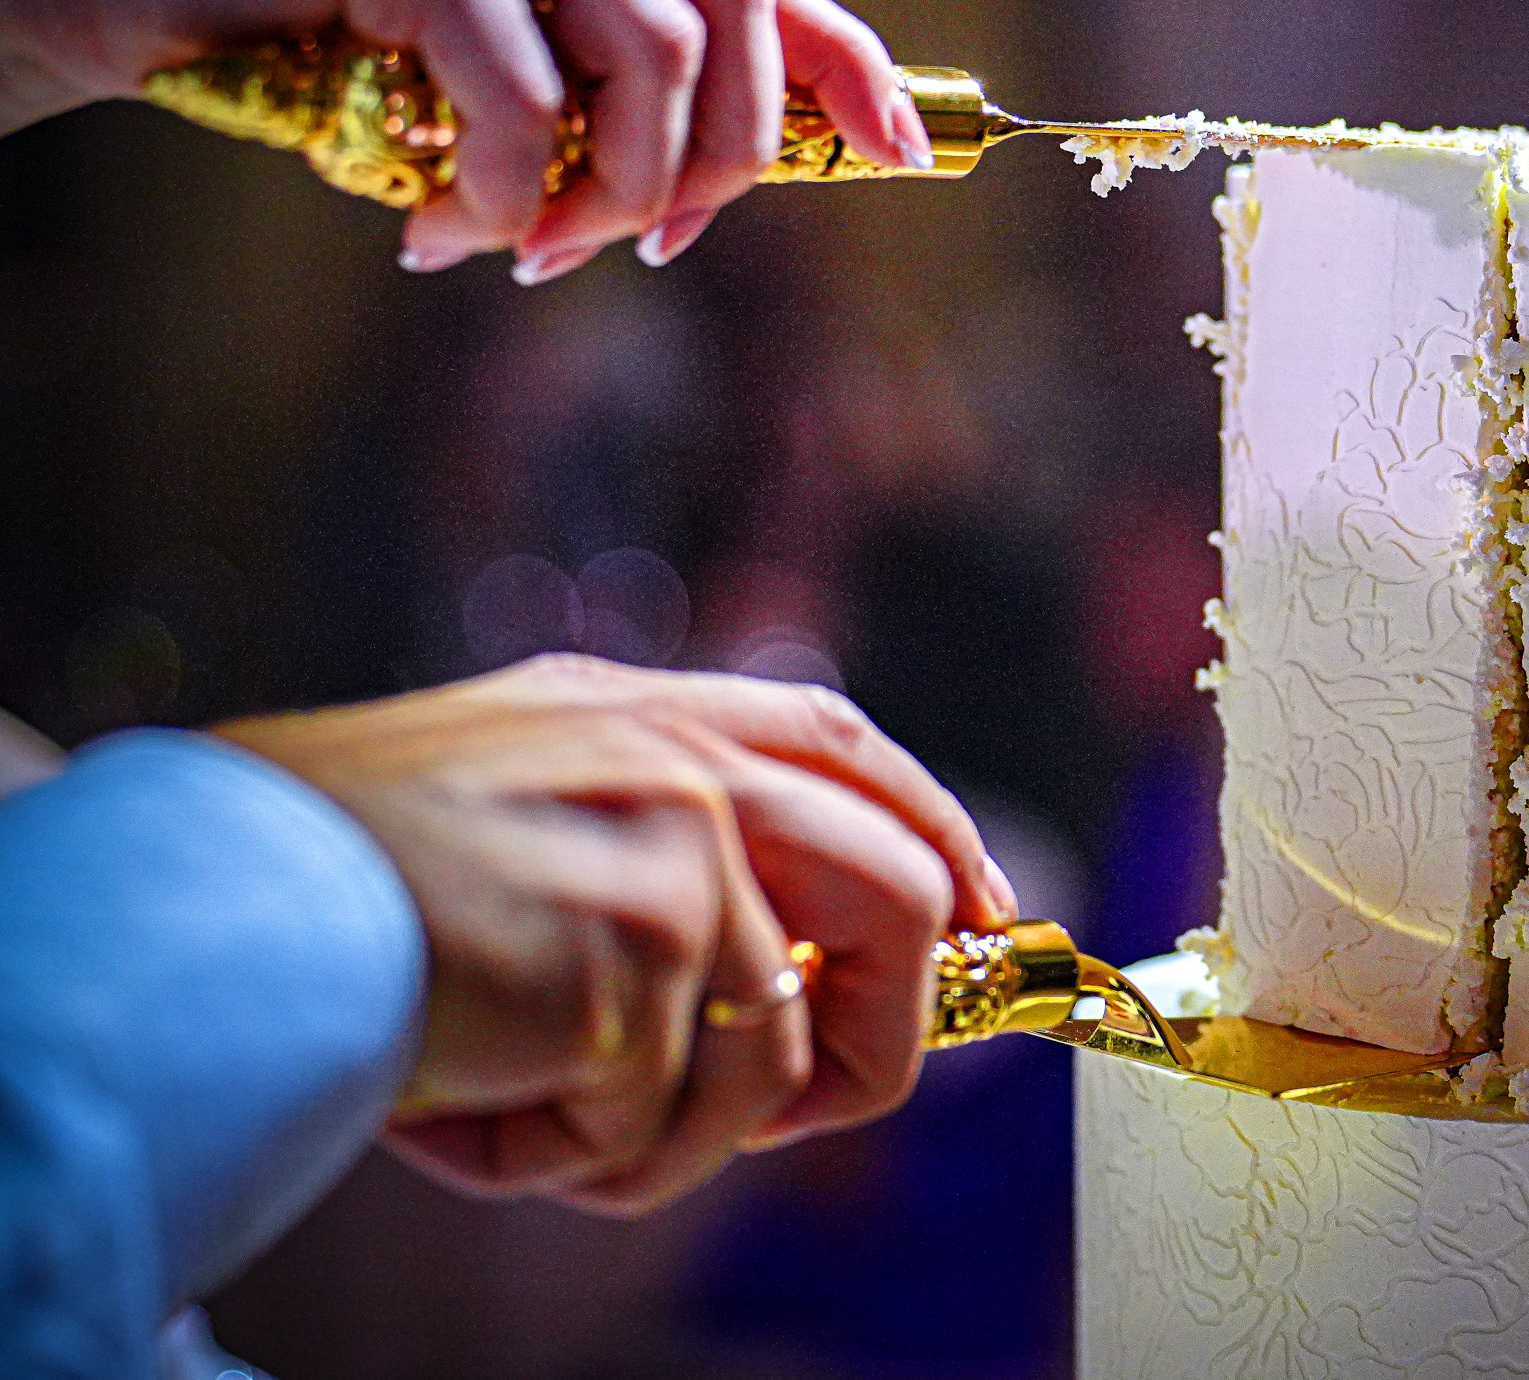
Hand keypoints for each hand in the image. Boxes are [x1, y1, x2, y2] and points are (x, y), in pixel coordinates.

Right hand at [0, 0, 931, 278]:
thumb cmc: (258, 18)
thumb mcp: (446, 37)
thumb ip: (561, 71)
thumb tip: (687, 184)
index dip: (841, 58)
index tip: (901, 154)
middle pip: (727, 8)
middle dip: (727, 157)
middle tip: (658, 244)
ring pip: (647, 59)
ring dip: (610, 193)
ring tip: (529, 251)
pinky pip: (525, 97)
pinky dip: (502, 194)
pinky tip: (441, 233)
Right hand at [216, 655, 1015, 1212]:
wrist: (214, 904)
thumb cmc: (333, 881)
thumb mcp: (509, 804)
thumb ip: (648, 839)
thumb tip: (782, 973)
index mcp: (640, 709)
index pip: (843, 743)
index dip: (935, 831)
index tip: (975, 920)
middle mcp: (675, 756)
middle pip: (898, 885)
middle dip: (882, 1030)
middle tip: (811, 1106)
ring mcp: (669, 845)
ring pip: (771, 1052)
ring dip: (665, 1134)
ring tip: (536, 1120)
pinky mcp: (640, 949)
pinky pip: (666, 1122)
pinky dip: (574, 1158)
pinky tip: (470, 1111)